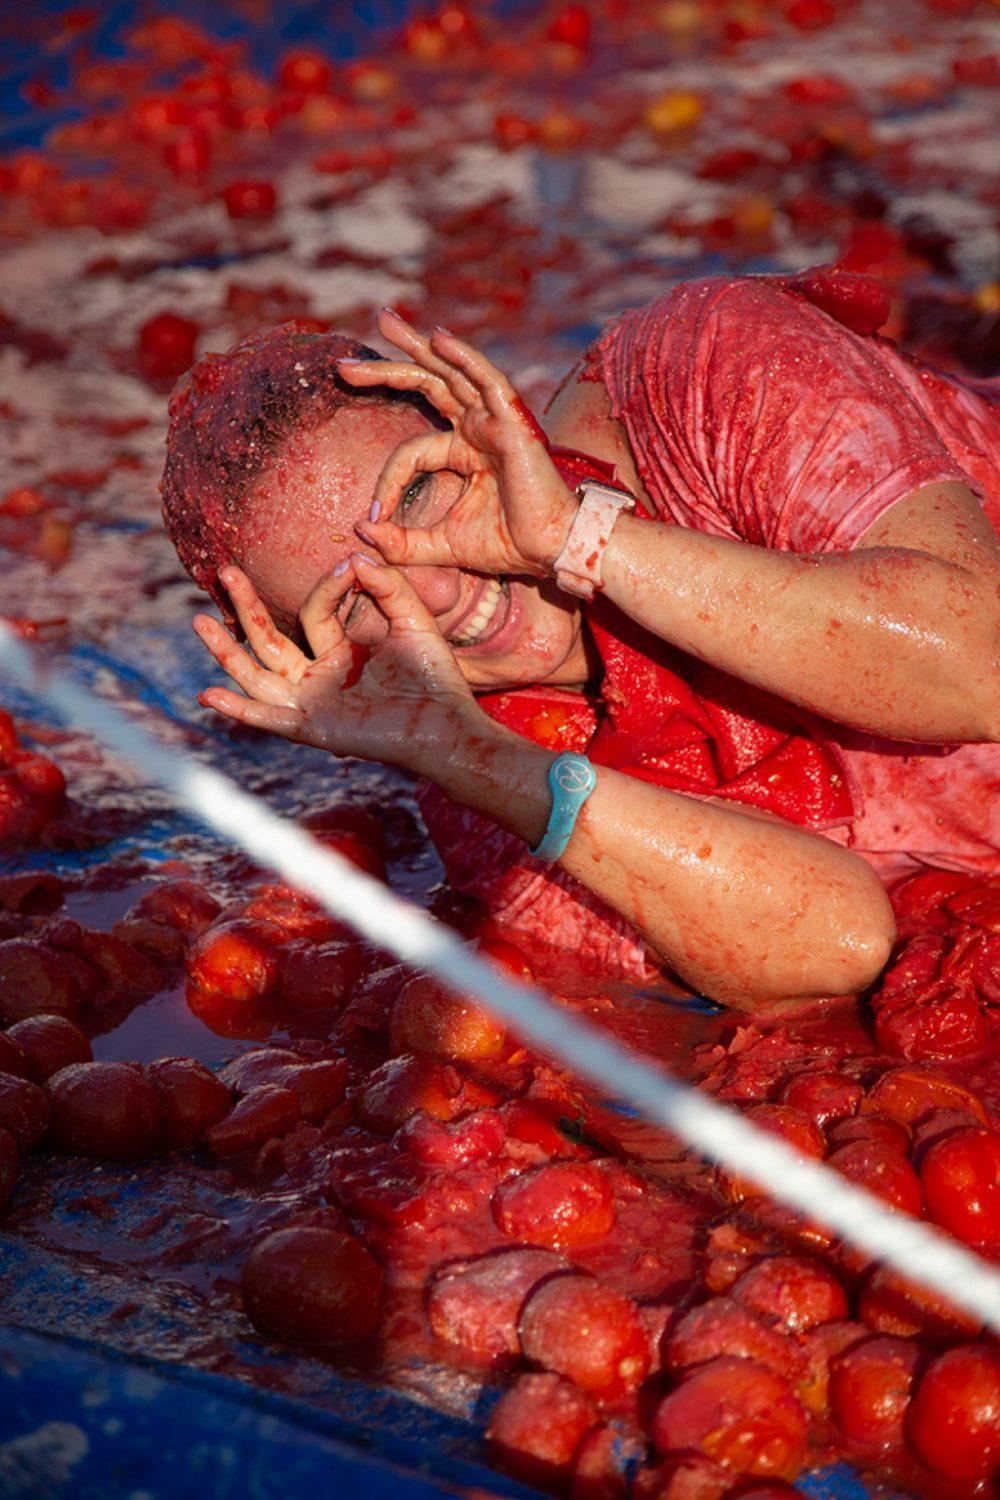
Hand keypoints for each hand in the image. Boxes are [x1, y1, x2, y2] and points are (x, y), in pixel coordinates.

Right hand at [193, 558, 479, 771]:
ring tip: (199, 622)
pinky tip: (209, 696)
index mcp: (340, 650)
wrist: (448, 722)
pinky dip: (239, 710)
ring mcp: (313, 702)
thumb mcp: (413, 620)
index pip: (315, 612)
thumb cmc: (435, 676)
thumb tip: (356, 556)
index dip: (328, 587)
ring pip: (258, 675)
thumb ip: (388, 586)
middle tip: (225, 571)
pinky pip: (269, 718)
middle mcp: (319, 676)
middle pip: (269, 639)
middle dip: (246, 607)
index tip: (348, 567)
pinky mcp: (313, 728)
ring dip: (227, 653)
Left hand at [339, 309, 578, 576]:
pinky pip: (487, 380)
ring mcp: (495, 420)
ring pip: (450, 372)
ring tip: (384, 321)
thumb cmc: (506, 545)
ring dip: (417, 346)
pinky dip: (465, 357)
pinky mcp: (513, 422)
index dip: (387, 480)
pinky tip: (438, 338)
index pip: (411, 451)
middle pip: (426, 386)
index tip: (372, 515)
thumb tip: (362, 531)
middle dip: (386, 370)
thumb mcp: (441, 545)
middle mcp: (478, 428)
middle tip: (343, 365)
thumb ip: (401, 543)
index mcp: (464, 451)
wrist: (549, 551)